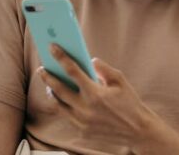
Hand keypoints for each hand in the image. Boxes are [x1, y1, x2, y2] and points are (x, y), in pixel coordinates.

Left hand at [38, 44, 168, 152]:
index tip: (52, 47)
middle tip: (42, 68)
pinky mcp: (81, 129)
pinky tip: (61, 98)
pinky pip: (66, 115)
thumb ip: (103, 68)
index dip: (61, 57)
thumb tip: (90, 60)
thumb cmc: (129, 102)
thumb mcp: (120, 81)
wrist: (136, 130)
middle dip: (48, 76)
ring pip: (58, 104)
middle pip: (58, 89)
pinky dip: (62, 105)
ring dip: (52, 92)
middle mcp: (85, 108)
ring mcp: (81, 121)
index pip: (72, 71)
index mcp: (95, 93)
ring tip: (49, 84)